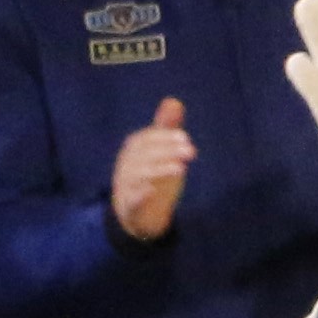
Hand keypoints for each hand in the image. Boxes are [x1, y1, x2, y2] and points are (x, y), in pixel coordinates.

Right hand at [108, 96, 198, 242]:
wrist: (135, 215)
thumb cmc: (151, 177)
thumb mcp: (160, 152)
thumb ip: (165, 128)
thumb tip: (173, 101)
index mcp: (133, 152)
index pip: (145, 139)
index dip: (164, 137)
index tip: (185, 138)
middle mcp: (127, 167)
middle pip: (143, 156)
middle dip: (167, 151)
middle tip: (191, 151)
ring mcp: (126, 187)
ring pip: (138, 176)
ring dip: (159, 170)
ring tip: (181, 168)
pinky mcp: (130, 208)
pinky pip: (131, 201)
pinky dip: (140, 195)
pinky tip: (153, 190)